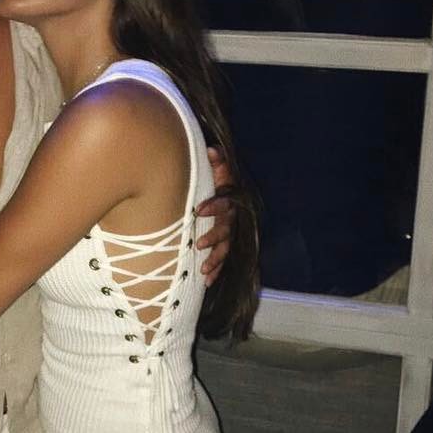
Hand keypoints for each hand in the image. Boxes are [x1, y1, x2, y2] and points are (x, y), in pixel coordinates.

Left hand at [195, 146, 234, 286]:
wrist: (229, 194)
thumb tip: (211, 150)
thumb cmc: (218, 181)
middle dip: (213, 237)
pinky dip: (217, 270)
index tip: (198, 210)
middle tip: (198, 244)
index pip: (225, 202)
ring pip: (227, 248)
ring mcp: (232, 233)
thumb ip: (217, 162)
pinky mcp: (227, 244)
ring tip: (203, 270)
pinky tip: (206, 282)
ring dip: (216, 260)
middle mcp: (234, 218)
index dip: (213, 206)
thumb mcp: (219, 171)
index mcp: (231, 199)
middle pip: (227, 229)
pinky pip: (225, 260)